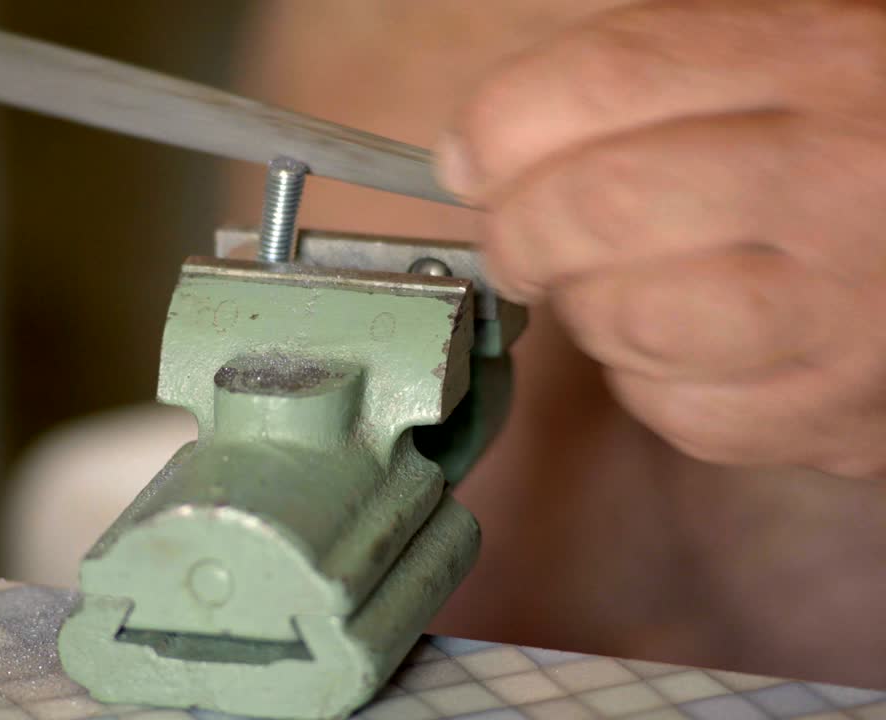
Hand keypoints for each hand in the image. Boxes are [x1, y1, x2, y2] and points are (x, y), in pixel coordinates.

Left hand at [438, 0, 885, 477]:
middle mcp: (846, 186)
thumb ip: (654, 79)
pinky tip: (681, 344)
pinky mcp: (847, 417)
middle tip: (518, 235)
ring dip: (583, 305)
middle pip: (600, 207)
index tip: (468, 155)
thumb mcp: (798, 59)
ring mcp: (852, 315)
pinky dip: (647, 380)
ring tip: (611, 281)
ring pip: (628, 322)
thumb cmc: (873, 143)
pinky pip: (682, 413)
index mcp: (828, 64)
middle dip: (520, 228)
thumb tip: (478, 151)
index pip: (613, 78)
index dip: (505, 121)